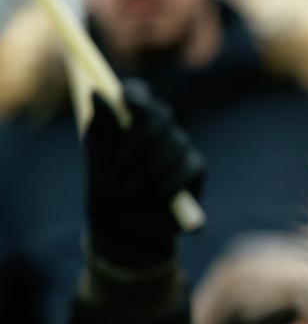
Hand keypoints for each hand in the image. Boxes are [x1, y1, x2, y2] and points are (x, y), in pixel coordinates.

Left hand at [84, 80, 204, 269]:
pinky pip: (188, 168)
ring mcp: (179, 147)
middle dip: (142, 138)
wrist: (126, 229)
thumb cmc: (108, 193)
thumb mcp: (98, 163)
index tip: (125, 102)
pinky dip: (169, 184)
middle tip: (122, 164)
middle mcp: (158, 128)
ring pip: (175, 143)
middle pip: (161, 114)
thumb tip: (97, 93)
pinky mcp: (195, 168)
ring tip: (131, 190)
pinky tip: (155, 198)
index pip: (137, 93)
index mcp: (129, 120)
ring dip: (150, 169)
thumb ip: (102, 129)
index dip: (134, 94)